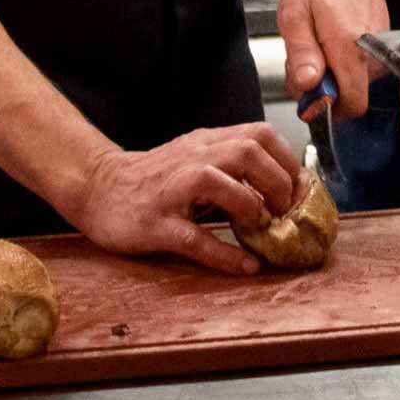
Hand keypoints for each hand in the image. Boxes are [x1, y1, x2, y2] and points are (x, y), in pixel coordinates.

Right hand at [71, 124, 301, 274]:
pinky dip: (225, 254)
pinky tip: (246, 265)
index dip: (287, 159)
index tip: (300, 185)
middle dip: (277, 180)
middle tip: (286, 208)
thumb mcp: (196, 157)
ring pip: (219, 183)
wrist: (98, 188)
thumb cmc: (155, 177)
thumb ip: (232, 164)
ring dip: (250, 204)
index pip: (259, 134)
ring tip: (264, 225)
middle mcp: (192, 159)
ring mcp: (172, 190)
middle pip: (247, 151)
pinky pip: (195, 238)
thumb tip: (279, 185)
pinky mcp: (156, 224)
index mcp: (206, 143)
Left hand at [279, 0, 390, 118]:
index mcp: (348, 47)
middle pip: (354, 93)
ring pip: (360, 78)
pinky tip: (334, 35)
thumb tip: (309, 87)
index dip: (332, 108)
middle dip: (329, 88)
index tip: (312, 94)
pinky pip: (366, 60)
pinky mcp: (385, 34)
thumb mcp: (294, 14)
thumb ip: (301, 53)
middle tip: (307, 62)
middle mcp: (372, 49)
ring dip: (338, 71)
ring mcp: (382, 41)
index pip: (354, 102)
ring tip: (320, 43)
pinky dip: (348, 57)